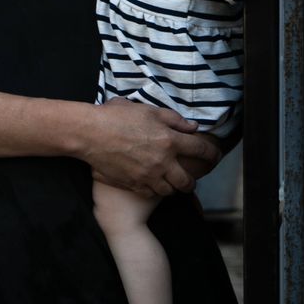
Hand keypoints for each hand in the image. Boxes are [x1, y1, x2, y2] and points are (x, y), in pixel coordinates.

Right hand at [84, 99, 221, 196]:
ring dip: (173, 187)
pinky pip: (151, 193)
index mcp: (169, 140)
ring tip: (171, 182)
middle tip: (191, 178)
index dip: (212, 154)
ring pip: (170, 190)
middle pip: (188, 180)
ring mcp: (148, 176)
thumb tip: (192, 127)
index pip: (201, 150)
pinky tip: (152, 184)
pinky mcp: (133, 184)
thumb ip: (173, 119)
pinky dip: (155, 190)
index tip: (214, 156)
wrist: (89, 134)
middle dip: (193, 181)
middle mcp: (162, 162)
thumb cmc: (116, 117)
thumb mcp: (147, 110)